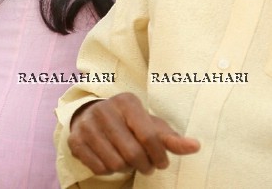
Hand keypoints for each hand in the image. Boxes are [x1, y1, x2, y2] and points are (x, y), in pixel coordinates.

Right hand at [68, 93, 199, 175]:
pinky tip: (110, 159)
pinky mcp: (75, 140)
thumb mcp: (151, 125)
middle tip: (146, 165)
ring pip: (115, 163)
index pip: (149, 136)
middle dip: (144, 165)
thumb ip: (172, 138)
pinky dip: (108, 170)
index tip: (162, 162)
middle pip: (132, 154)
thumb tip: (196, 146)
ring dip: (126, 168)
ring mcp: (87, 124)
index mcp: (127, 101)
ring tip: (127, 160)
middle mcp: (105, 109)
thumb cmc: (129, 123)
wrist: (92, 116)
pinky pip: (98, 168)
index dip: (159, 156)